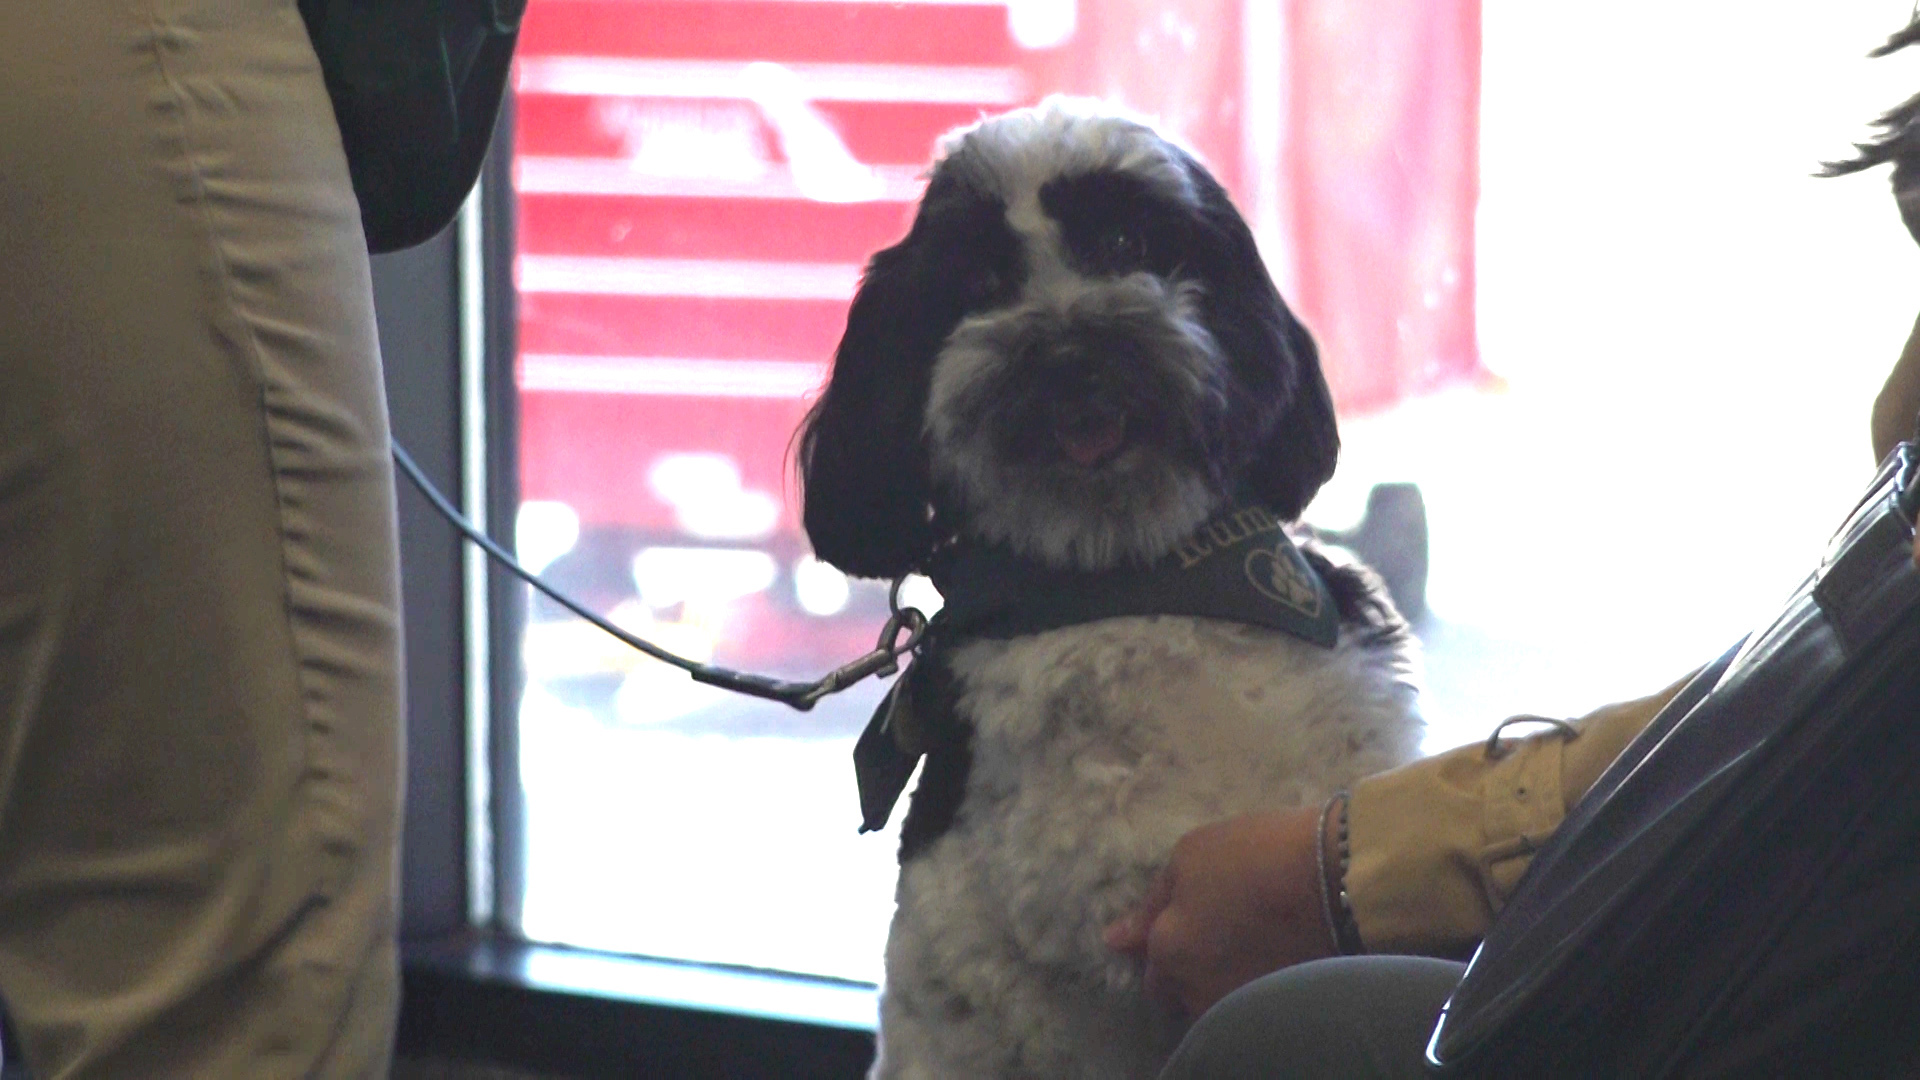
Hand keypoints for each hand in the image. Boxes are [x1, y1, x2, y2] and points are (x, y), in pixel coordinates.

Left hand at [1103, 805, 1338, 1018]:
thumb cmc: (1256, 855)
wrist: (1339, 878)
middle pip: (1179, 993)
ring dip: (1219, 979)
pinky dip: (1251, 984)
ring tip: (1246, 944)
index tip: (1190, 924)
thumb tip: (1115, 941)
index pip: (1150, 969)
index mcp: (1168, 950)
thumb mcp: (1192, 856)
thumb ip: (1152, 902)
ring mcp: (1238, 1003)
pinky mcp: (1277, 1009)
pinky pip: (1247, 1002)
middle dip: (1187, 970)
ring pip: (1213, 1000)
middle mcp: (1196, 989)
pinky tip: (1269, 957)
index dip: (1166, 944)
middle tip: (1217, 934)